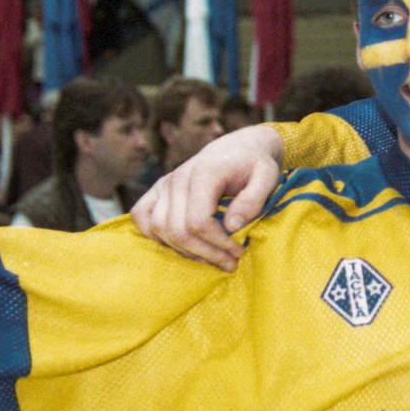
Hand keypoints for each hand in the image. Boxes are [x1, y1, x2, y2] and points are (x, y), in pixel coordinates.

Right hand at [129, 125, 284, 270]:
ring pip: (158, 228)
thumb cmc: (255, 164)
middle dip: (204, 253)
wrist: (239, 147)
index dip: (217, 244)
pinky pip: (142, 216)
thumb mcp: (268, 176)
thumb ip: (254, 200)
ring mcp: (165, 183)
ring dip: (184, 250)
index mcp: (205, 173)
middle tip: (230, 263)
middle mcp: (178, 178)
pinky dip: (156, 235)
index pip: (198, 221)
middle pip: (177, 230)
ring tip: (211, 256)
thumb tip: (232, 226)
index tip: (238, 252)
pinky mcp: (158, 189)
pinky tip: (183, 244)